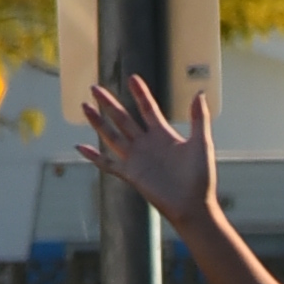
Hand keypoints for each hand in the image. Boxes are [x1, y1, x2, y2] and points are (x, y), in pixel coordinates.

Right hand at [81, 70, 215, 225]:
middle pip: (123, 118)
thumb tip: (200, 93)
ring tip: (85, 107)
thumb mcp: (202, 144)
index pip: (148, 108)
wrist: (193, 205)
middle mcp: (147, 144)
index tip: (132, 78)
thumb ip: (199, 118)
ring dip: (98, 122)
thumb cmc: (201, 177)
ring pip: (112, 136)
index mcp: (163, 135)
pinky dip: (94, 157)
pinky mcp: (131, 174)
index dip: (140, 94)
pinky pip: (108, 164)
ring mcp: (137, 159)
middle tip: (95, 88)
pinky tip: (81, 147)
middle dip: (109, 103)